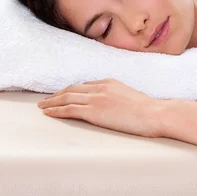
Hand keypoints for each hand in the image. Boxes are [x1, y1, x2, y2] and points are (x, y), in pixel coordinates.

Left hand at [38, 78, 163, 137]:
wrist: (154, 113)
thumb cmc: (148, 110)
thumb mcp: (130, 97)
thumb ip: (118, 97)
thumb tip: (115, 105)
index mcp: (109, 82)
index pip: (84, 85)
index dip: (71, 90)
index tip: (63, 94)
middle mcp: (100, 87)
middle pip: (72, 89)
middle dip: (57, 94)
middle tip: (46, 100)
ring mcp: (96, 98)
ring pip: (67, 97)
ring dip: (52, 102)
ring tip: (42, 106)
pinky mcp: (93, 111)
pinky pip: (69, 109)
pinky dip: (57, 110)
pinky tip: (49, 113)